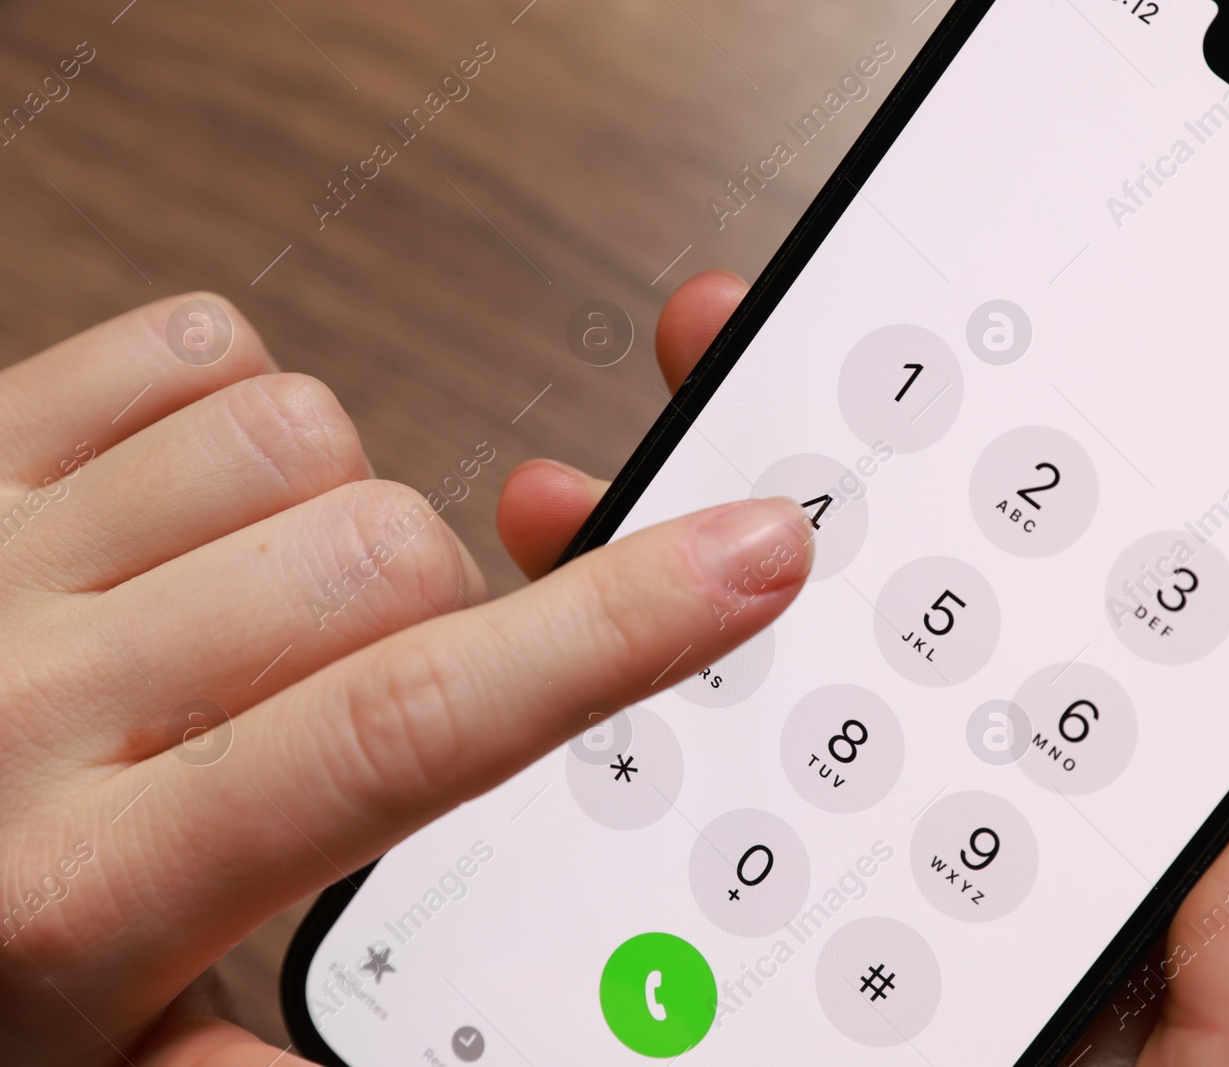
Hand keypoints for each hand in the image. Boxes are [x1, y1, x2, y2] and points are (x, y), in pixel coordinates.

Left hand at [0, 275, 809, 1065]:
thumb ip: (219, 1065)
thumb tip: (356, 1062)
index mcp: (93, 888)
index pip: (414, 727)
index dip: (606, 635)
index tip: (749, 560)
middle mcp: (31, 701)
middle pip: (383, 559)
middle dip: (440, 609)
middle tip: (382, 679)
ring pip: (300, 438)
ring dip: (340, 510)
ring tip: (270, 603)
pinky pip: (185, 349)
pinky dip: (242, 401)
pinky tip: (204, 501)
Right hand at [501, 273, 1228, 1066]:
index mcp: (1016, 905)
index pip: (993, 691)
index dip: (963, 541)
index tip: (918, 414)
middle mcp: (877, 909)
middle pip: (813, 677)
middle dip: (754, 517)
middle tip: (721, 378)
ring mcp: (752, 951)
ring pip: (679, 748)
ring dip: (615, 617)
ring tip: (573, 511)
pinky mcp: (646, 1003)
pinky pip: (588, 880)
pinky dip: (529, 775)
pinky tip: (503, 695)